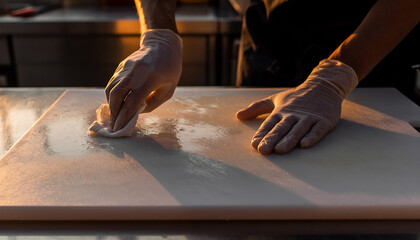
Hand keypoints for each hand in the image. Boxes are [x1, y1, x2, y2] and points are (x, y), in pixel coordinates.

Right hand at [105, 29, 182, 130]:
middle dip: (113, 112)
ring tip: (115, 115)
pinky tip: (116, 103)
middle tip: (115, 124)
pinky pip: (113, 82)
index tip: (119, 128)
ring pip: (110, 88)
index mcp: (149, 79)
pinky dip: (112, 95)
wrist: (162, 44)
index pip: (131, 102)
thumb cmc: (170, 69)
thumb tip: (136, 113)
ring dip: (110, 104)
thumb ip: (153, 103)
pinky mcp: (121, 66)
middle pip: (115, 95)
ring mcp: (126, 68)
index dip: (124, 117)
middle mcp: (135, 73)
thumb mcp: (168, 89)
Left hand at [236, 59, 357, 153]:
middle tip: (263, 150)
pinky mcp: (324, 120)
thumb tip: (237, 115)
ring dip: (289, 139)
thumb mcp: (275, 100)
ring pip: (298, 130)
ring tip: (280, 150)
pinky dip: (312, 137)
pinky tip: (305, 145)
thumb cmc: (297, 97)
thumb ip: (257, 108)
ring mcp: (309, 118)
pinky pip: (318, 130)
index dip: (262, 134)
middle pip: (282, 128)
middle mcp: (294, 115)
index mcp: (281, 111)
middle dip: (272, 139)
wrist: (324, 86)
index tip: (254, 144)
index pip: (270, 124)